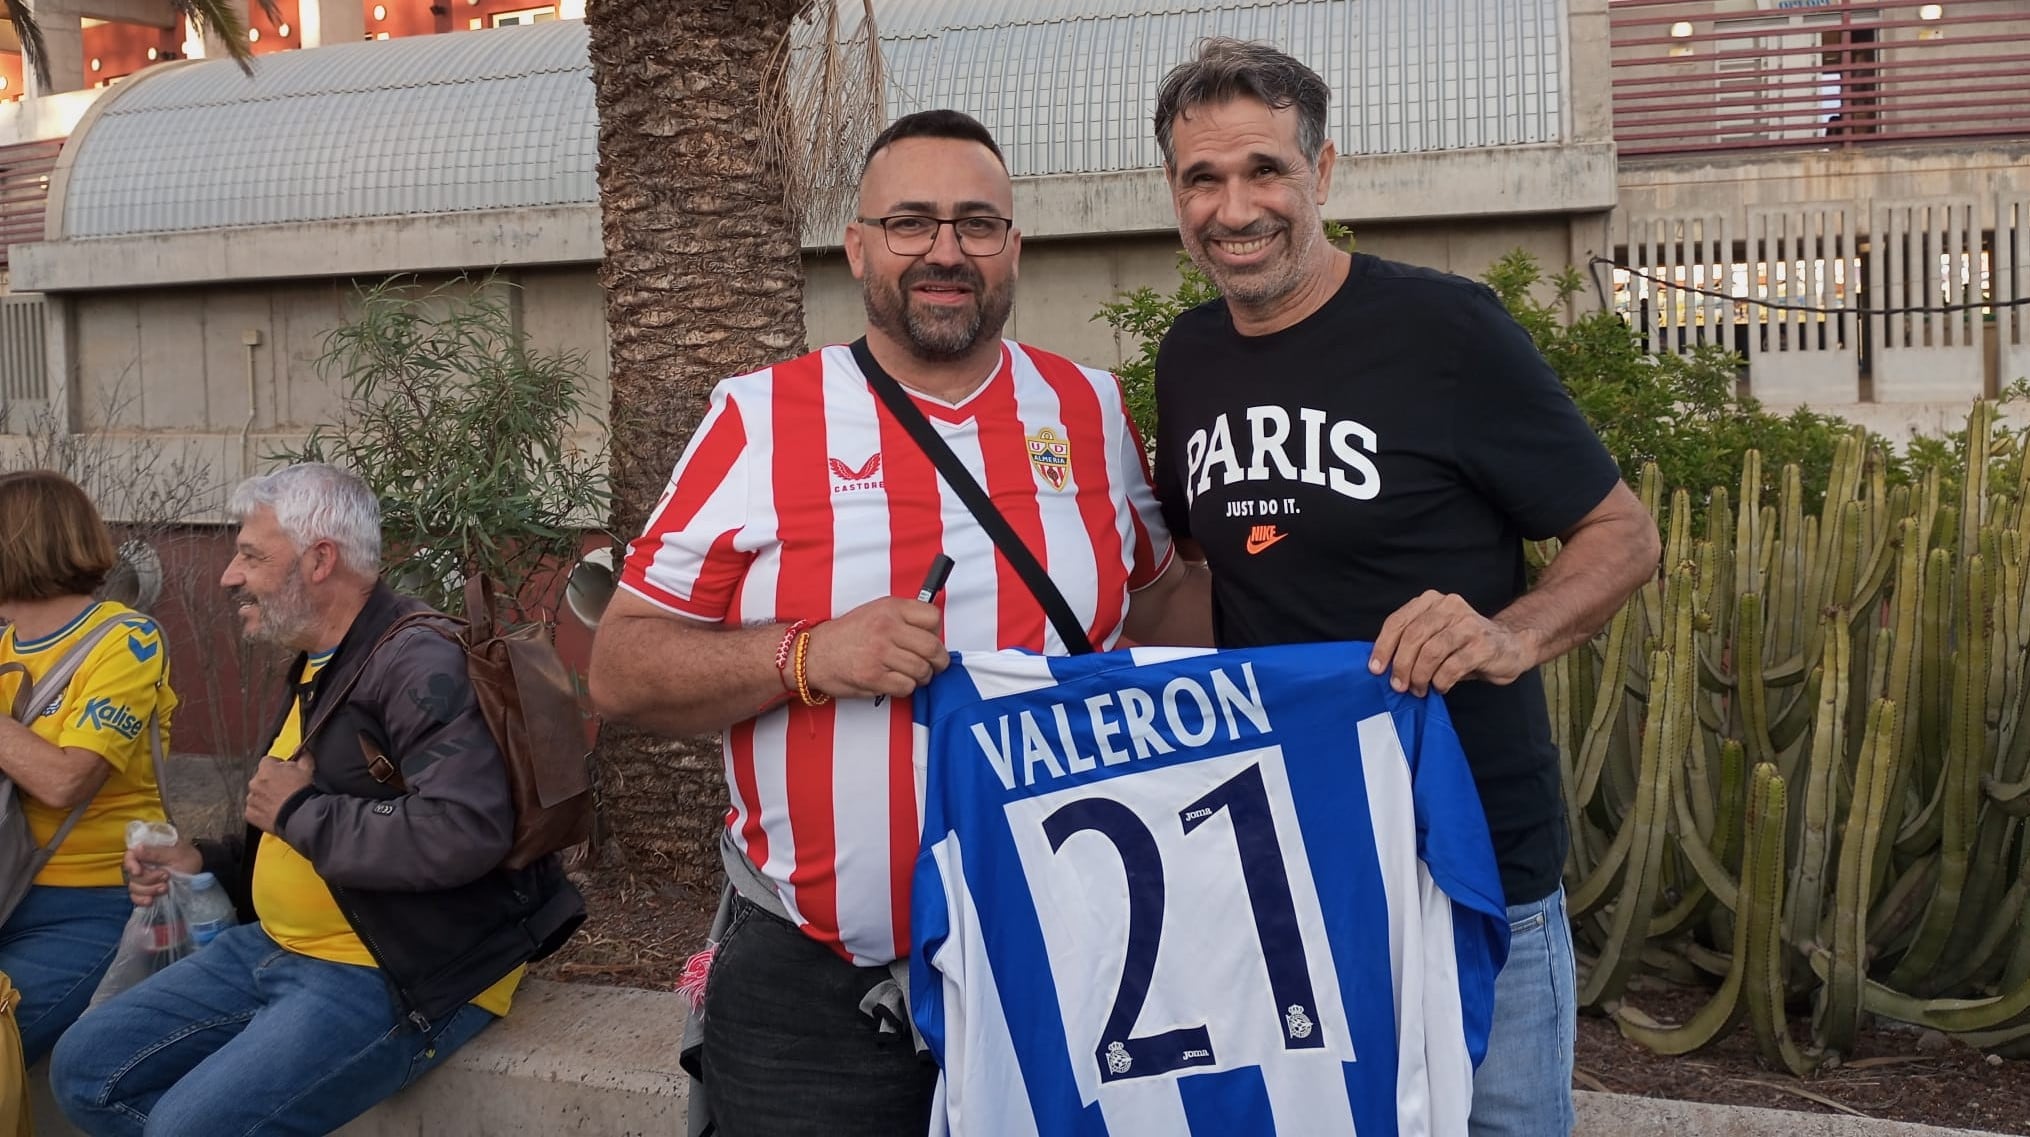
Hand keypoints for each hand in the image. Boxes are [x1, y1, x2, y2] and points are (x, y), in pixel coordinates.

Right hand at [124, 839, 201, 907]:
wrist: (199, 873)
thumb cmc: (188, 858)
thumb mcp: (176, 853)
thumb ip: (156, 853)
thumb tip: (136, 849)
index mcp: (147, 852)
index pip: (130, 856)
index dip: (131, 864)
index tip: (138, 871)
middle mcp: (142, 865)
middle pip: (132, 875)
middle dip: (148, 879)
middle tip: (166, 876)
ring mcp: (144, 879)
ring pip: (134, 887)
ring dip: (149, 890)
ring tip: (165, 888)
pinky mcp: (147, 891)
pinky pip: (136, 897)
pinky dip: (142, 900)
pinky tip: (151, 901)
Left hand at [244, 753, 315, 834]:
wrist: (300, 816)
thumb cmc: (302, 792)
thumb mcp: (308, 768)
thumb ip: (303, 755)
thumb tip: (301, 749)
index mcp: (266, 769)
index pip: (267, 761)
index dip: (277, 765)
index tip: (285, 772)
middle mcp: (255, 783)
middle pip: (260, 778)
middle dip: (270, 781)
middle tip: (284, 788)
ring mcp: (252, 799)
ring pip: (256, 794)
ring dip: (265, 796)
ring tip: (280, 801)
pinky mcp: (250, 814)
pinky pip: (253, 810)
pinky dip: (261, 810)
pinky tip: (274, 811)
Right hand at [803, 598, 949, 700]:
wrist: (813, 653)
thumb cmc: (846, 635)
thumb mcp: (876, 611)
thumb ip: (904, 617)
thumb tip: (933, 633)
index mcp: (890, 608)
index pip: (933, 617)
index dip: (937, 632)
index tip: (932, 639)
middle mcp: (887, 627)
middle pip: (933, 648)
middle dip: (938, 661)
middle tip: (934, 665)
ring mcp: (880, 652)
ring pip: (922, 670)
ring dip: (922, 677)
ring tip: (911, 674)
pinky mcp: (873, 676)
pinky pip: (907, 686)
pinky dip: (906, 688)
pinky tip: (895, 682)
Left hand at [1370, 591, 1534, 696]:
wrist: (1512, 645)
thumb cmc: (1465, 644)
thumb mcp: (1436, 635)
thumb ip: (1413, 642)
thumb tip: (1384, 667)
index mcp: (1432, 601)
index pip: (1398, 621)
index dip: (1383, 646)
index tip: (1376, 669)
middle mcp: (1450, 607)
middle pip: (1413, 636)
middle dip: (1401, 665)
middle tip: (1398, 685)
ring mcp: (1468, 624)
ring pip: (1431, 652)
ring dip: (1420, 676)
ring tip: (1419, 689)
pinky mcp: (1483, 644)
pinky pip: (1452, 667)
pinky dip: (1440, 681)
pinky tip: (1440, 687)